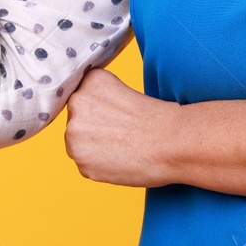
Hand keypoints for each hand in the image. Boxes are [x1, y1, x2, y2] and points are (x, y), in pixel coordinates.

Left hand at [64, 67, 178, 187]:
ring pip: (77, 143)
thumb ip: (98, 99)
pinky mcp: (80, 161)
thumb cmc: (157, 119)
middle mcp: (77, 103)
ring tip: (122, 147)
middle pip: (76, 120)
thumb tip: (84, 119)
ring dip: (93, 148)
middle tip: (121, 132)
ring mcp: (75, 133)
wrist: (171, 143)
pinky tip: (119, 159)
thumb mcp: (123, 91)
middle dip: (93, 128)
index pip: (83, 96)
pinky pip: (84, 164)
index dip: (99, 108)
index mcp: (91, 80)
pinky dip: (99, 165)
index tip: (117, 114)